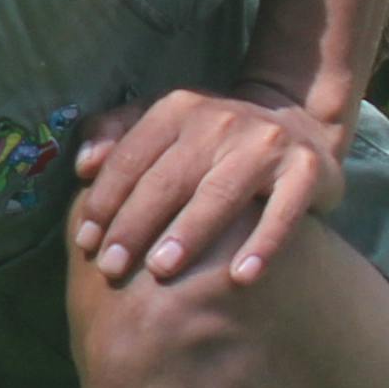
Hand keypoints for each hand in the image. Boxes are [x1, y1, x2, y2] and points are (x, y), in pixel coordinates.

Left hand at [66, 79, 344, 288]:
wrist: (296, 121)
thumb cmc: (212, 137)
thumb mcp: (164, 124)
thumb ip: (116, 136)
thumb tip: (82, 164)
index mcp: (177, 109)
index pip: (130, 158)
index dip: (104, 201)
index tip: (86, 242)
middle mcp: (220, 120)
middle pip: (167, 180)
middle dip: (134, 226)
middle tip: (111, 268)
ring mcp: (266, 143)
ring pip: (219, 194)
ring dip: (188, 234)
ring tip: (161, 271)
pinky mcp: (306, 169)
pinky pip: (282, 212)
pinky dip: (262, 245)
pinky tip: (241, 278)